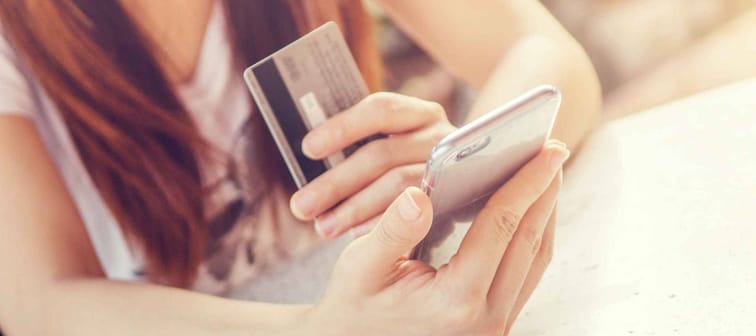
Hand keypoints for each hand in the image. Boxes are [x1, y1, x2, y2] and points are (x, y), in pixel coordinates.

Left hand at [289, 92, 456, 237]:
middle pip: (381, 154)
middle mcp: (440, 134)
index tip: (308, 149)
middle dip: (335, 183)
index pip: (380, 110)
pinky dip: (381, 222)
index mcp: (416, 113)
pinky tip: (356, 234)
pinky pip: (413, 213)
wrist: (458, 198)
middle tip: (301, 206)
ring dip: (354, 208)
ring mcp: (451, 168)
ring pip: (397, 184)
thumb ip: (357, 148)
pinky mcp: (456, 198)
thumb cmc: (402, 172)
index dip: (343, 127)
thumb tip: (310, 151)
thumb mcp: (384, 152)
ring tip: (323, 226)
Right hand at [298, 141, 567, 334]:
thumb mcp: (359, 267)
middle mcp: (486, 318)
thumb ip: (391, 230)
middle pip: (530, 242)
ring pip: (536, 261)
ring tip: (544, 176)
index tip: (547, 149)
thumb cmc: (354, 307)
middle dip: (545, 192)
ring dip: (543, 215)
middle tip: (553, 150)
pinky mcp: (495, 324)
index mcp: (455, 300)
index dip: (525, 182)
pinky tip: (525, 213)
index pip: (501, 228)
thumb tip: (419, 192)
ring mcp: (495, 326)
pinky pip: (526, 275)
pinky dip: (530, 238)